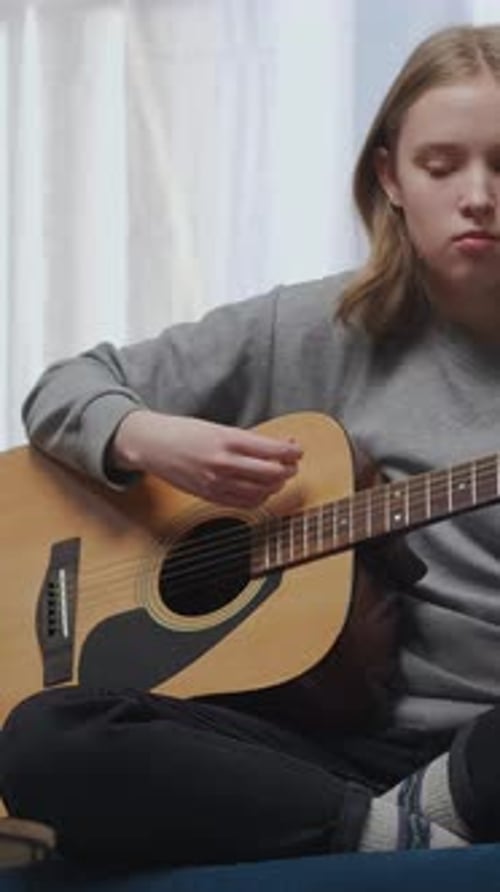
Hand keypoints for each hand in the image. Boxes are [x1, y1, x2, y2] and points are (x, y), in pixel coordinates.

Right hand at [112, 410, 302, 507]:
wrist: (152, 445)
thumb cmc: (184, 432)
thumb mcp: (218, 428)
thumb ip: (247, 440)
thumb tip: (278, 447)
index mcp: (228, 439)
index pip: (273, 450)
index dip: (292, 452)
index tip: (298, 450)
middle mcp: (224, 463)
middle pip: (272, 473)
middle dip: (288, 469)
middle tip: (292, 464)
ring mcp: (217, 482)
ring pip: (261, 491)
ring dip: (276, 485)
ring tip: (279, 476)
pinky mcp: (210, 496)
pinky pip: (244, 503)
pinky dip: (260, 498)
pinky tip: (262, 490)